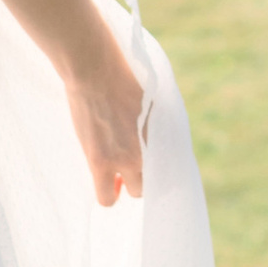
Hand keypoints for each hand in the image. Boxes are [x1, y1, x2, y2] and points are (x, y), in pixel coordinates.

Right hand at [61, 31, 146, 206]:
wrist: (95, 72)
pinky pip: (105, 194)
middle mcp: (147, 154)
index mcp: (163, 138)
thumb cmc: (122, 80)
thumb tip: (160, 143)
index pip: (172, 171)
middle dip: (143, 179)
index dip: (161, 173)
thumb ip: (157, 128)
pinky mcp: (99, 161)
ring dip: (125, 188)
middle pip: (154, 184)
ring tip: (116, 177)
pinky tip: (105, 180)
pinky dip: (108, 191)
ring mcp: (122, 160)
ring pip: (131, 194)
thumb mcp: (152, 104)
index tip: (152, 170)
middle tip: (132, 169)